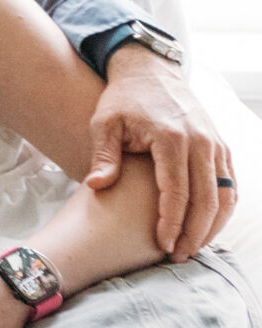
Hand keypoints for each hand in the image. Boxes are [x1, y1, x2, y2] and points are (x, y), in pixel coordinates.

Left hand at [89, 42, 233, 259]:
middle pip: (206, 199)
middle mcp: (201, 142)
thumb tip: (96, 187)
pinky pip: (231, 183)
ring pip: (225, 194)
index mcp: (172, 138)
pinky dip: (223, 207)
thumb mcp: (104, 123)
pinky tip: (208, 225)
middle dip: (194, 232)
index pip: (177, 192)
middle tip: (180, 256)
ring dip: (213, 224)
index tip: (163, 245)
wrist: (149, 71)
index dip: (171, 223)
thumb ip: (103, 156)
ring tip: (194, 247)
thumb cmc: (122, 100)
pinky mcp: (222, 145)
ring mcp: (216, 143)